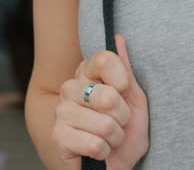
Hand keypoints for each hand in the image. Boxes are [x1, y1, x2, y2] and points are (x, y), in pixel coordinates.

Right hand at [52, 34, 148, 169]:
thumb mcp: (134, 100)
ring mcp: (62, 111)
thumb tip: (118, 37)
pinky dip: (103, 152)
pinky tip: (97, 152)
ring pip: (104, 124)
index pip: (105, 59)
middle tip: (117, 124)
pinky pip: (95, 143)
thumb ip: (126, 70)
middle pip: (108, 95)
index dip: (123, 80)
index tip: (124, 93)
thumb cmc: (125, 134)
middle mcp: (70, 88)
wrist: (115, 166)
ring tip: (108, 139)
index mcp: (87, 73)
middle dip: (122, 117)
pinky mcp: (58, 135)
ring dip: (114, 138)